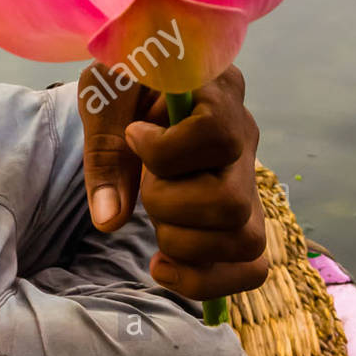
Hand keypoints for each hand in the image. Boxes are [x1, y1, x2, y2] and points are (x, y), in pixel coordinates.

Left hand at [77, 61, 268, 300]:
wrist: (137, 78)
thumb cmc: (123, 77)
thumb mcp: (105, 97)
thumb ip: (105, 151)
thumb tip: (110, 220)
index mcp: (219, 91)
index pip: (216, 133)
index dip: (166, 150)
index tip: (133, 135)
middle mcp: (245, 135)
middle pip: (232, 202)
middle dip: (170, 206)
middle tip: (145, 181)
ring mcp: (248, 177)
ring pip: (247, 239)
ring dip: (184, 242)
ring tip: (156, 215)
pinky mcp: (241, 212)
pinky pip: (250, 267)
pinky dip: (204, 279)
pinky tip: (163, 266)